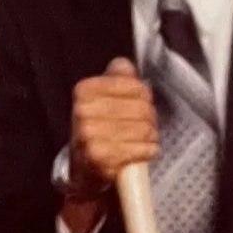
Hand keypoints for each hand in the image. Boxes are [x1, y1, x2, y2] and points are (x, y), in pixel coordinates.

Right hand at [66, 58, 158, 205]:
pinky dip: (147, 151)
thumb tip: (124, 65)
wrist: (82, 167)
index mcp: (84, 91)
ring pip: (144, 129)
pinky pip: (141, 149)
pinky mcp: (101, 158)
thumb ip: (116, 78)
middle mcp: (83, 112)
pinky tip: (141, 151)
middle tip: (146, 125)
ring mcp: (90, 136)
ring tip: (143, 139)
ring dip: (150, 136)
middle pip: (141, 108)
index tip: (143, 103)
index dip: (145, 96)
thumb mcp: (101, 98)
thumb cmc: (96, 130)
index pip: (133, 86)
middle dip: (150, 118)